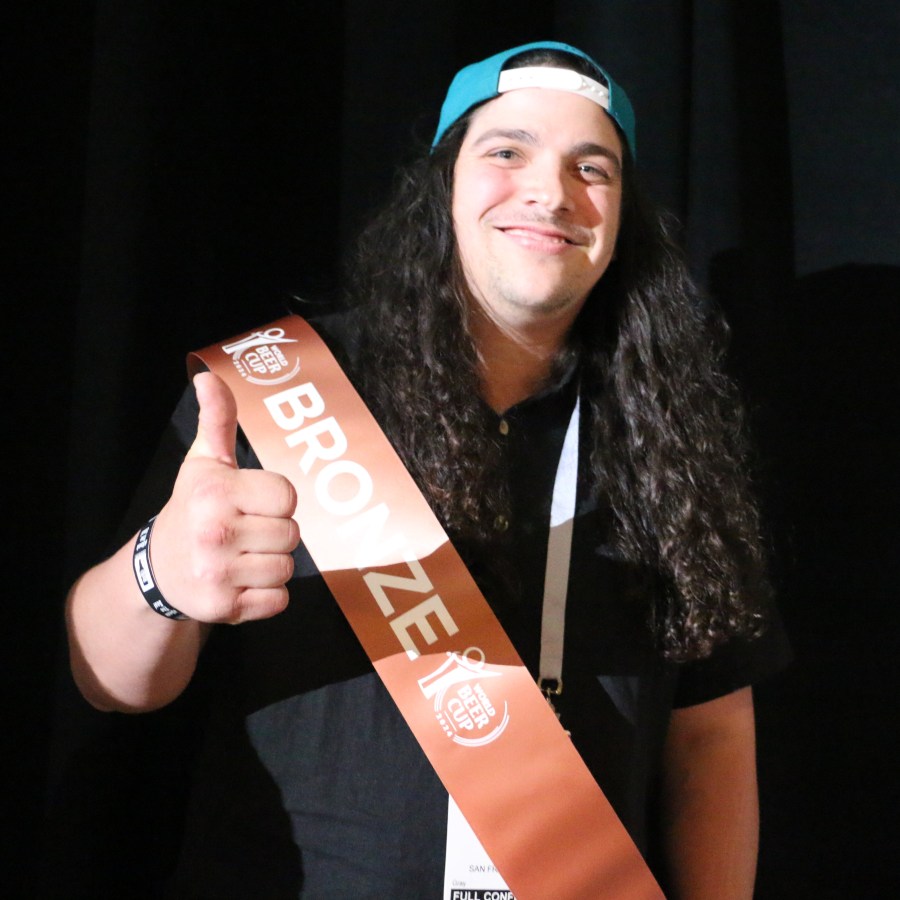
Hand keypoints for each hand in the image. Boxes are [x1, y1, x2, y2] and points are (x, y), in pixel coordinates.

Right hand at [150, 372, 299, 622]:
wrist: (157, 570)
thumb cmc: (193, 508)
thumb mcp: (203, 462)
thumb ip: (217, 420)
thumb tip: (208, 376)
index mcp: (214, 493)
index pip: (288, 497)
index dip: (276, 501)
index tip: (253, 503)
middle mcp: (214, 533)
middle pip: (292, 535)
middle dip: (276, 533)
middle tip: (248, 531)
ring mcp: (218, 575)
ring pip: (288, 569)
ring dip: (272, 564)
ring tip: (244, 556)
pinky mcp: (224, 609)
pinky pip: (279, 601)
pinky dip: (267, 596)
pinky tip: (242, 581)